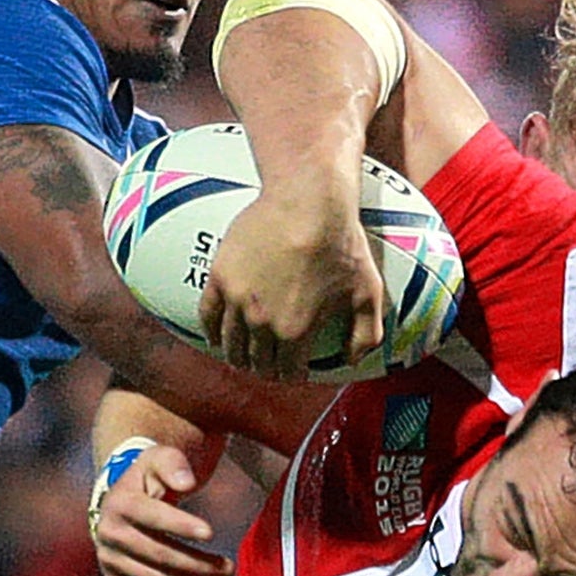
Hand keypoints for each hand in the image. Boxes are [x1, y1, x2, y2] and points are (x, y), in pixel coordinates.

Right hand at [91, 445, 233, 575]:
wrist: (122, 503)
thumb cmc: (149, 479)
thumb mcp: (159, 459)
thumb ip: (174, 465)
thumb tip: (187, 482)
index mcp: (119, 503)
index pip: (153, 516)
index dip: (181, 525)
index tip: (211, 532)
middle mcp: (110, 535)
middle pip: (159, 555)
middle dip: (197, 564)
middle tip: (228, 567)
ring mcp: (111, 561)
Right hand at [200, 187, 384, 380]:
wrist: (307, 199)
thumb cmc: (340, 243)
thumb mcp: (368, 292)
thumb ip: (365, 335)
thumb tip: (352, 362)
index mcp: (296, 330)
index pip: (287, 371)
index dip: (293, 376)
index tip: (295, 373)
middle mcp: (262, 321)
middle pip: (257, 361)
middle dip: (266, 369)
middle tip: (270, 366)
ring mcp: (237, 299)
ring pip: (231, 344)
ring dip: (238, 356)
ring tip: (243, 359)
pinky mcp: (220, 276)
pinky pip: (207, 315)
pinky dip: (211, 332)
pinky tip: (216, 338)